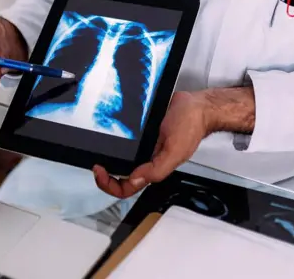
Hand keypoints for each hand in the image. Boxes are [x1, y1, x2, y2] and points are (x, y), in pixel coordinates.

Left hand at [93, 91, 210, 198]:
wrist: (198, 105)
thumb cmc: (191, 127)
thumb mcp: (175, 151)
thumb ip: (157, 169)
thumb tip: (135, 180)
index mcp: (153, 168)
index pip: (127, 188)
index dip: (110, 185)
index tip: (100, 172)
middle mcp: (147, 159)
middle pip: (120, 175)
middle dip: (105, 174)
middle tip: (95, 163)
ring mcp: (144, 145)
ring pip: (121, 156)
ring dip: (109, 155)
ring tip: (98, 149)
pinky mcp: (143, 131)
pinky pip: (126, 138)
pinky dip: (116, 137)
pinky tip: (109, 130)